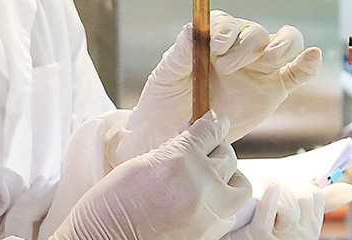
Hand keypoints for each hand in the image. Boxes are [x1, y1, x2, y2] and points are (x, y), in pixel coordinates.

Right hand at [51, 112, 252, 239]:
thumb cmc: (110, 203)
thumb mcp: (140, 164)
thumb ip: (173, 149)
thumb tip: (194, 135)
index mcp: (179, 160)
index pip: (211, 131)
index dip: (212, 124)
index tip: (214, 122)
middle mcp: (201, 186)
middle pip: (227, 156)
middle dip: (215, 151)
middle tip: (204, 153)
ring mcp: (208, 215)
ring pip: (240, 186)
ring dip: (228, 178)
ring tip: (210, 180)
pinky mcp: (210, 236)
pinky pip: (229, 213)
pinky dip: (221, 205)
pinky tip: (202, 203)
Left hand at [119, 11, 322, 161]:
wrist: (176, 134)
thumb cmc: (166, 100)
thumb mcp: (166, 75)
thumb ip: (181, 52)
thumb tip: (194, 28)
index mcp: (213, 39)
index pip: (227, 23)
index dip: (225, 30)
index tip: (214, 49)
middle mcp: (240, 48)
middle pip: (256, 32)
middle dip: (245, 45)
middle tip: (225, 67)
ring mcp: (260, 68)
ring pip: (284, 42)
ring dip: (281, 44)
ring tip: (269, 59)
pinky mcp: (274, 89)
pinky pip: (297, 72)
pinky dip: (309, 63)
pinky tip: (312, 58)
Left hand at [223, 181, 351, 239]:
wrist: (238, 238)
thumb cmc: (261, 228)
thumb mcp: (291, 216)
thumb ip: (321, 201)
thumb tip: (350, 189)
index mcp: (310, 227)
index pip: (317, 197)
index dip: (302, 186)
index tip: (288, 185)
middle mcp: (300, 235)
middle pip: (306, 199)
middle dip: (290, 187)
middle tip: (271, 185)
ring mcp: (280, 238)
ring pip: (292, 205)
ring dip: (279, 191)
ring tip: (265, 189)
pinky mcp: (258, 238)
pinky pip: (268, 216)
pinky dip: (269, 200)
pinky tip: (267, 190)